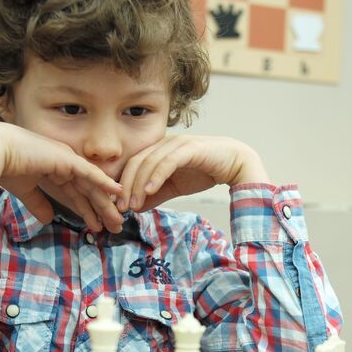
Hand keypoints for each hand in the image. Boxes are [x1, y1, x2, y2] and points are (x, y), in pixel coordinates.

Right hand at [0, 123, 124, 231]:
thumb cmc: (4, 168)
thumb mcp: (26, 191)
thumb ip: (39, 204)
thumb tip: (48, 219)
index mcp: (54, 170)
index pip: (76, 194)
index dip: (87, 211)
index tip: (97, 227)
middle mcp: (64, 164)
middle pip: (88, 191)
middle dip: (101, 210)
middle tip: (115, 227)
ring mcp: (67, 160)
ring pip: (91, 186)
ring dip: (105, 203)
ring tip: (117, 221)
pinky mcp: (67, 159)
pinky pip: (90, 173)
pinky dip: (104, 182)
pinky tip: (117, 192)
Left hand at [116, 135, 269, 212]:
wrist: (234, 163)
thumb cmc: (205, 172)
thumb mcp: (175, 187)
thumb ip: (157, 195)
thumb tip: (137, 207)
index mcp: (158, 150)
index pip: (133, 165)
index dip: (122, 184)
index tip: (117, 206)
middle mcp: (164, 143)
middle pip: (136, 162)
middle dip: (125, 186)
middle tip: (121, 207)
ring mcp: (176, 144)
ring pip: (149, 162)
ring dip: (138, 184)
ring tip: (134, 204)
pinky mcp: (188, 148)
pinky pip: (167, 162)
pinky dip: (156, 176)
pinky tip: (149, 191)